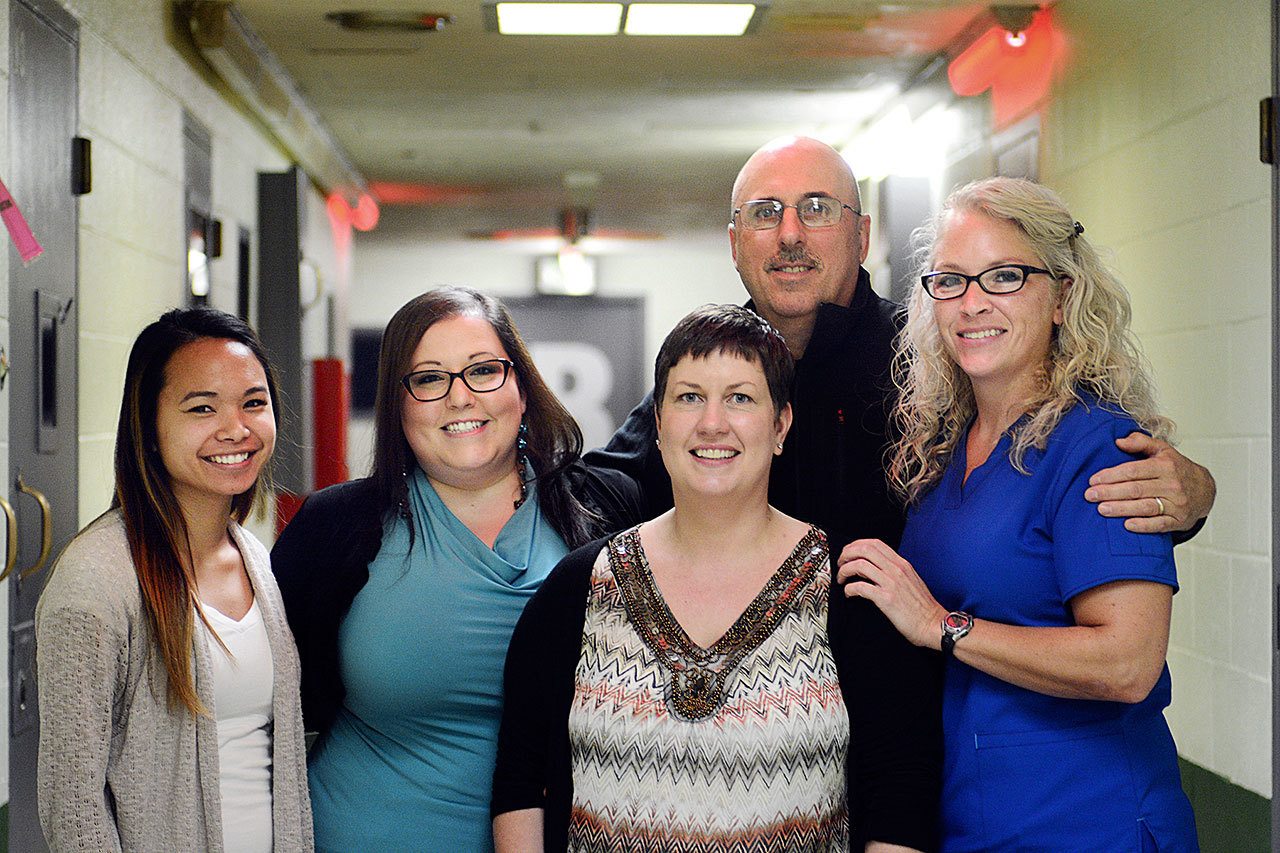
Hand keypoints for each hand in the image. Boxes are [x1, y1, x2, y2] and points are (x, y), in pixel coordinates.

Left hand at [836, 539, 946, 649]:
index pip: (875, 543)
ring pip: (859, 565)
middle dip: (846, 554)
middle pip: (864, 549)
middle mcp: (896, 570)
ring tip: (841, 579)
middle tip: (841, 564)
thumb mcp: (911, 580)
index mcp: (902, 564)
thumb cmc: (923, 607)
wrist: (933, 624)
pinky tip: (849, 594)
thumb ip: (896, 571)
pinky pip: (860, 587)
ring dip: (844, 570)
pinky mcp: (886, 599)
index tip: (848, 552)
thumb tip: (876, 567)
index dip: (856, 545)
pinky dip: (849, 589)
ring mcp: (891, 583)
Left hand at [1084, 432, 1216, 532]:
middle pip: (1136, 489)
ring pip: (1146, 507)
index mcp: (1165, 466)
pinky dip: (1143, 525)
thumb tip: (1118, 442)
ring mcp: (1176, 504)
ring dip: (1122, 509)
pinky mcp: (1179, 520)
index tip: (1093, 480)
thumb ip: (1141, 442)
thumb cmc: (1177, 469)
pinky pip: (1160, 525)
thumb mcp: (1163, 450)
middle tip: (1090, 496)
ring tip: (1101, 509)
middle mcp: (1172, 485)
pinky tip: (1127, 525)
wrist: (1205, 489)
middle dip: (1110, 492)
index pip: (1133, 470)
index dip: (1111, 475)